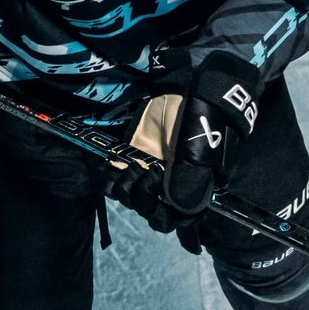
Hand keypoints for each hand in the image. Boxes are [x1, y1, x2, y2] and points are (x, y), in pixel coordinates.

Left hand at [103, 54, 258, 251]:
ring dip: (129, 190)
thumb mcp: (198, 151)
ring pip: (130, 198)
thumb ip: (189, 179)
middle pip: (148, 211)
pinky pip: (112, 180)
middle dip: (144, 198)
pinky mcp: (130, 157)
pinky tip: (113, 169)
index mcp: (188, 187)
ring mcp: (146, 171)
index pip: (174, 219)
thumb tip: (179, 208)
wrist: (183, 90)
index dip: (165, 215)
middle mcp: (166, 184)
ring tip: (136, 169)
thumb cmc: (198, 120)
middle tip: (150, 173)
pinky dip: (110, 179)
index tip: (162, 197)